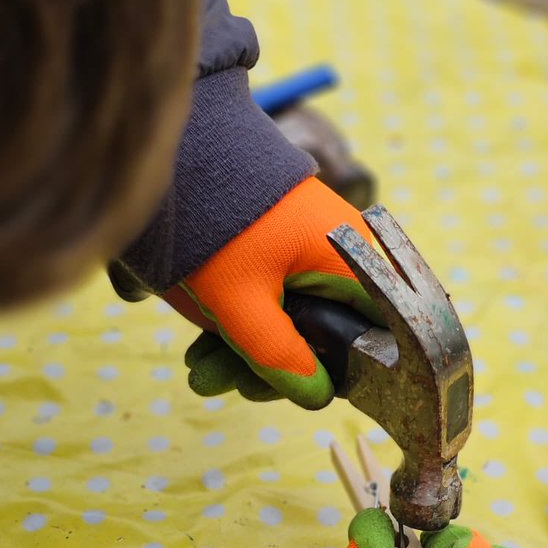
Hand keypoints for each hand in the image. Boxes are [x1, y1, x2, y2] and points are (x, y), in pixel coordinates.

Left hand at [166, 177, 379, 408]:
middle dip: (268, 365)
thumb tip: (318, 398)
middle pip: (324, 331)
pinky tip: (203, 348)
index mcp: (352, 263)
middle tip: (218, 383)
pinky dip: (244, 322)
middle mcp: (343, 253)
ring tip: (198, 371)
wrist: (179, 149)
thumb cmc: (218, 227)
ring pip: (294, 316)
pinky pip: (276, 294)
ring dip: (246, 351)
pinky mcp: (285, 241)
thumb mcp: (243, 306)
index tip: (282, 391)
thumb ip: (280, 357)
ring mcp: (314, 245)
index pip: (368, 336)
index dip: (332, 372)